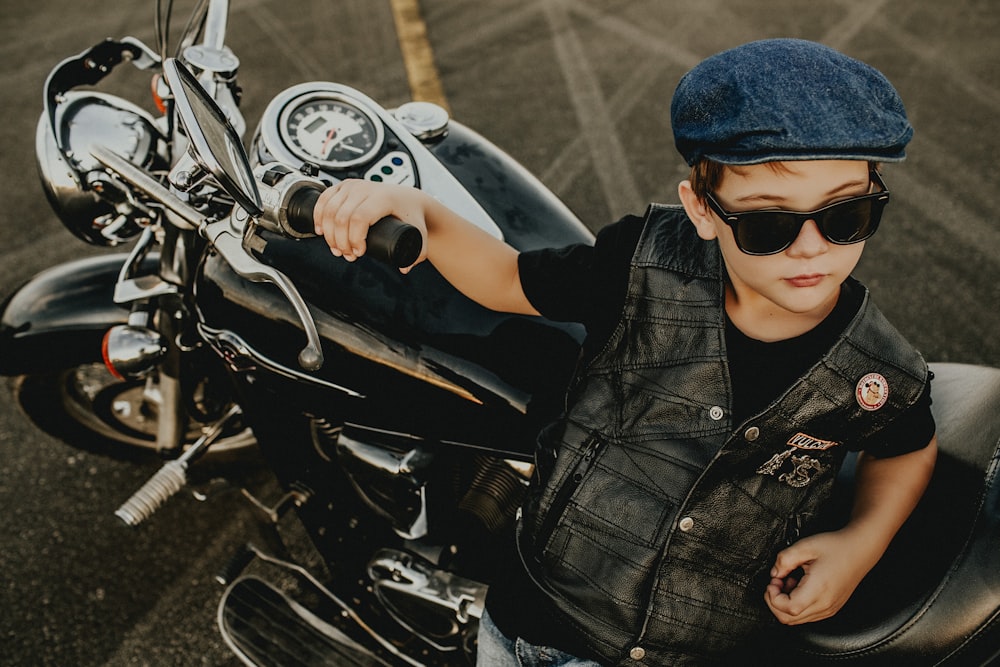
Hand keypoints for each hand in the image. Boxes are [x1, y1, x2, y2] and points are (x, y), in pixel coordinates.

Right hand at [313, 179, 427, 269]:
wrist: (407, 198)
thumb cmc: (410, 214)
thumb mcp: (418, 233)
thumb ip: (417, 254)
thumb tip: (404, 268)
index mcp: (382, 198)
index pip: (359, 219)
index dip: (354, 239)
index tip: (359, 253)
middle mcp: (365, 188)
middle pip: (341, 217)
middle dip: (340, 241)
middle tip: (347, 255)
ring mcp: (353, 185)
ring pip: (329, 209)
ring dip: (328, 233)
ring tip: (336, 248)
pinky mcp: (344, 185)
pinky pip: (324, 199)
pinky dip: (318, 216)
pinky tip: (319, 230)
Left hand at [764, 529, 878, 624]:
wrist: (859, 550)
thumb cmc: (837, 547)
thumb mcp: (805, 546)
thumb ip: (784, 559)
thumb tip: (774, 573)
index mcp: (818, 590)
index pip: (788, 609)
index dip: (773, 597)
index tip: (773, 582)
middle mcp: (825, 604)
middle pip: (789, 619)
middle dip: (774, 601)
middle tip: (777, 582)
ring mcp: (829, 609)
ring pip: (796, 620)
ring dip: (785, 603)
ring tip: (789, 582)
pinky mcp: (831, 608)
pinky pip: (807, 615)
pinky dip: (796, 604)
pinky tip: (799, 587)